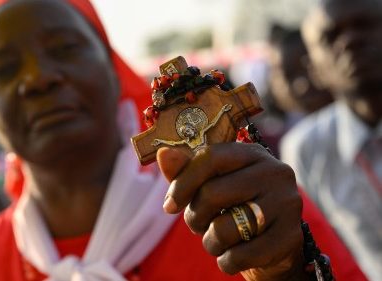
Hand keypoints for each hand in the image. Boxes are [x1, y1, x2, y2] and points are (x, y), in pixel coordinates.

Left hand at [156, 143, 307, 280]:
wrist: (273, 246)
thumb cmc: (234, 209)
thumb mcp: (209, 187)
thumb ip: (185, 172)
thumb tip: (163, 154)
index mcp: (252, 153)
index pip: (210, 157)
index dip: (182, 183)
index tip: (168, 206)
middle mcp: (275, 172)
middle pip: (212, 193)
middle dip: (194, 217)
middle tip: (197, 225)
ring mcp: (287, 203)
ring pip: (225, 228)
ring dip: (210, 242)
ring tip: (217, 241)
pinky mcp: (291, 236)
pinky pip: (242, 255)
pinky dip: (227, 262)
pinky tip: (232, 256)